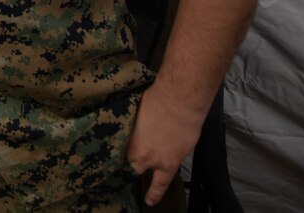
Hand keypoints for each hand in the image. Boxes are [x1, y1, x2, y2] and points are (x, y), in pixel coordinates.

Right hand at [127, 83, 205, 205]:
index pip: (158, 186)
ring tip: (121, 146)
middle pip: (133, 168)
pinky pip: (120, 135)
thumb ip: (169, 156)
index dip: (153, 195)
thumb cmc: (188, 122)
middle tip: (130, 166)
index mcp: (166, 165)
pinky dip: (120, 135)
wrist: (177, 101)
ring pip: (124, 151)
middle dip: (132, 169)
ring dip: (123, 151)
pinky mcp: (126, 125)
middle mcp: (147, 157)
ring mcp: (134, 141)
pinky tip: (116, 131)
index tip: (149, 201)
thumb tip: (162, 155)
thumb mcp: (183, 146)